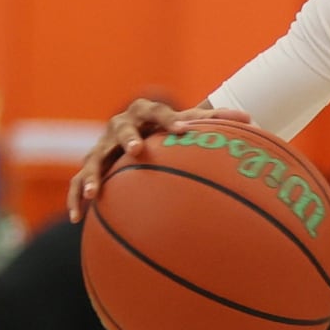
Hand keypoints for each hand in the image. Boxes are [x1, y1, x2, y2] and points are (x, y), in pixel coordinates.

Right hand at [68, 98, 252, 221]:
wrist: (137, 130)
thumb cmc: (170, 129)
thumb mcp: (189, 124)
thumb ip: (216, 122)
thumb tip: (253, 120)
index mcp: (146, 113)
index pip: (157, 112)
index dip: (169, 118)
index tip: (181, 129)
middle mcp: (121, 126)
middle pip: (121, 127)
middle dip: (128, 137)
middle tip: (136, 150)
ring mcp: (102, 146)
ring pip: (93, 158)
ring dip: (92, 174)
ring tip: (94, 192)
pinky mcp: (92, 165)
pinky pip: (78, 182)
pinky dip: (76, 197)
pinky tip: (77, 218)